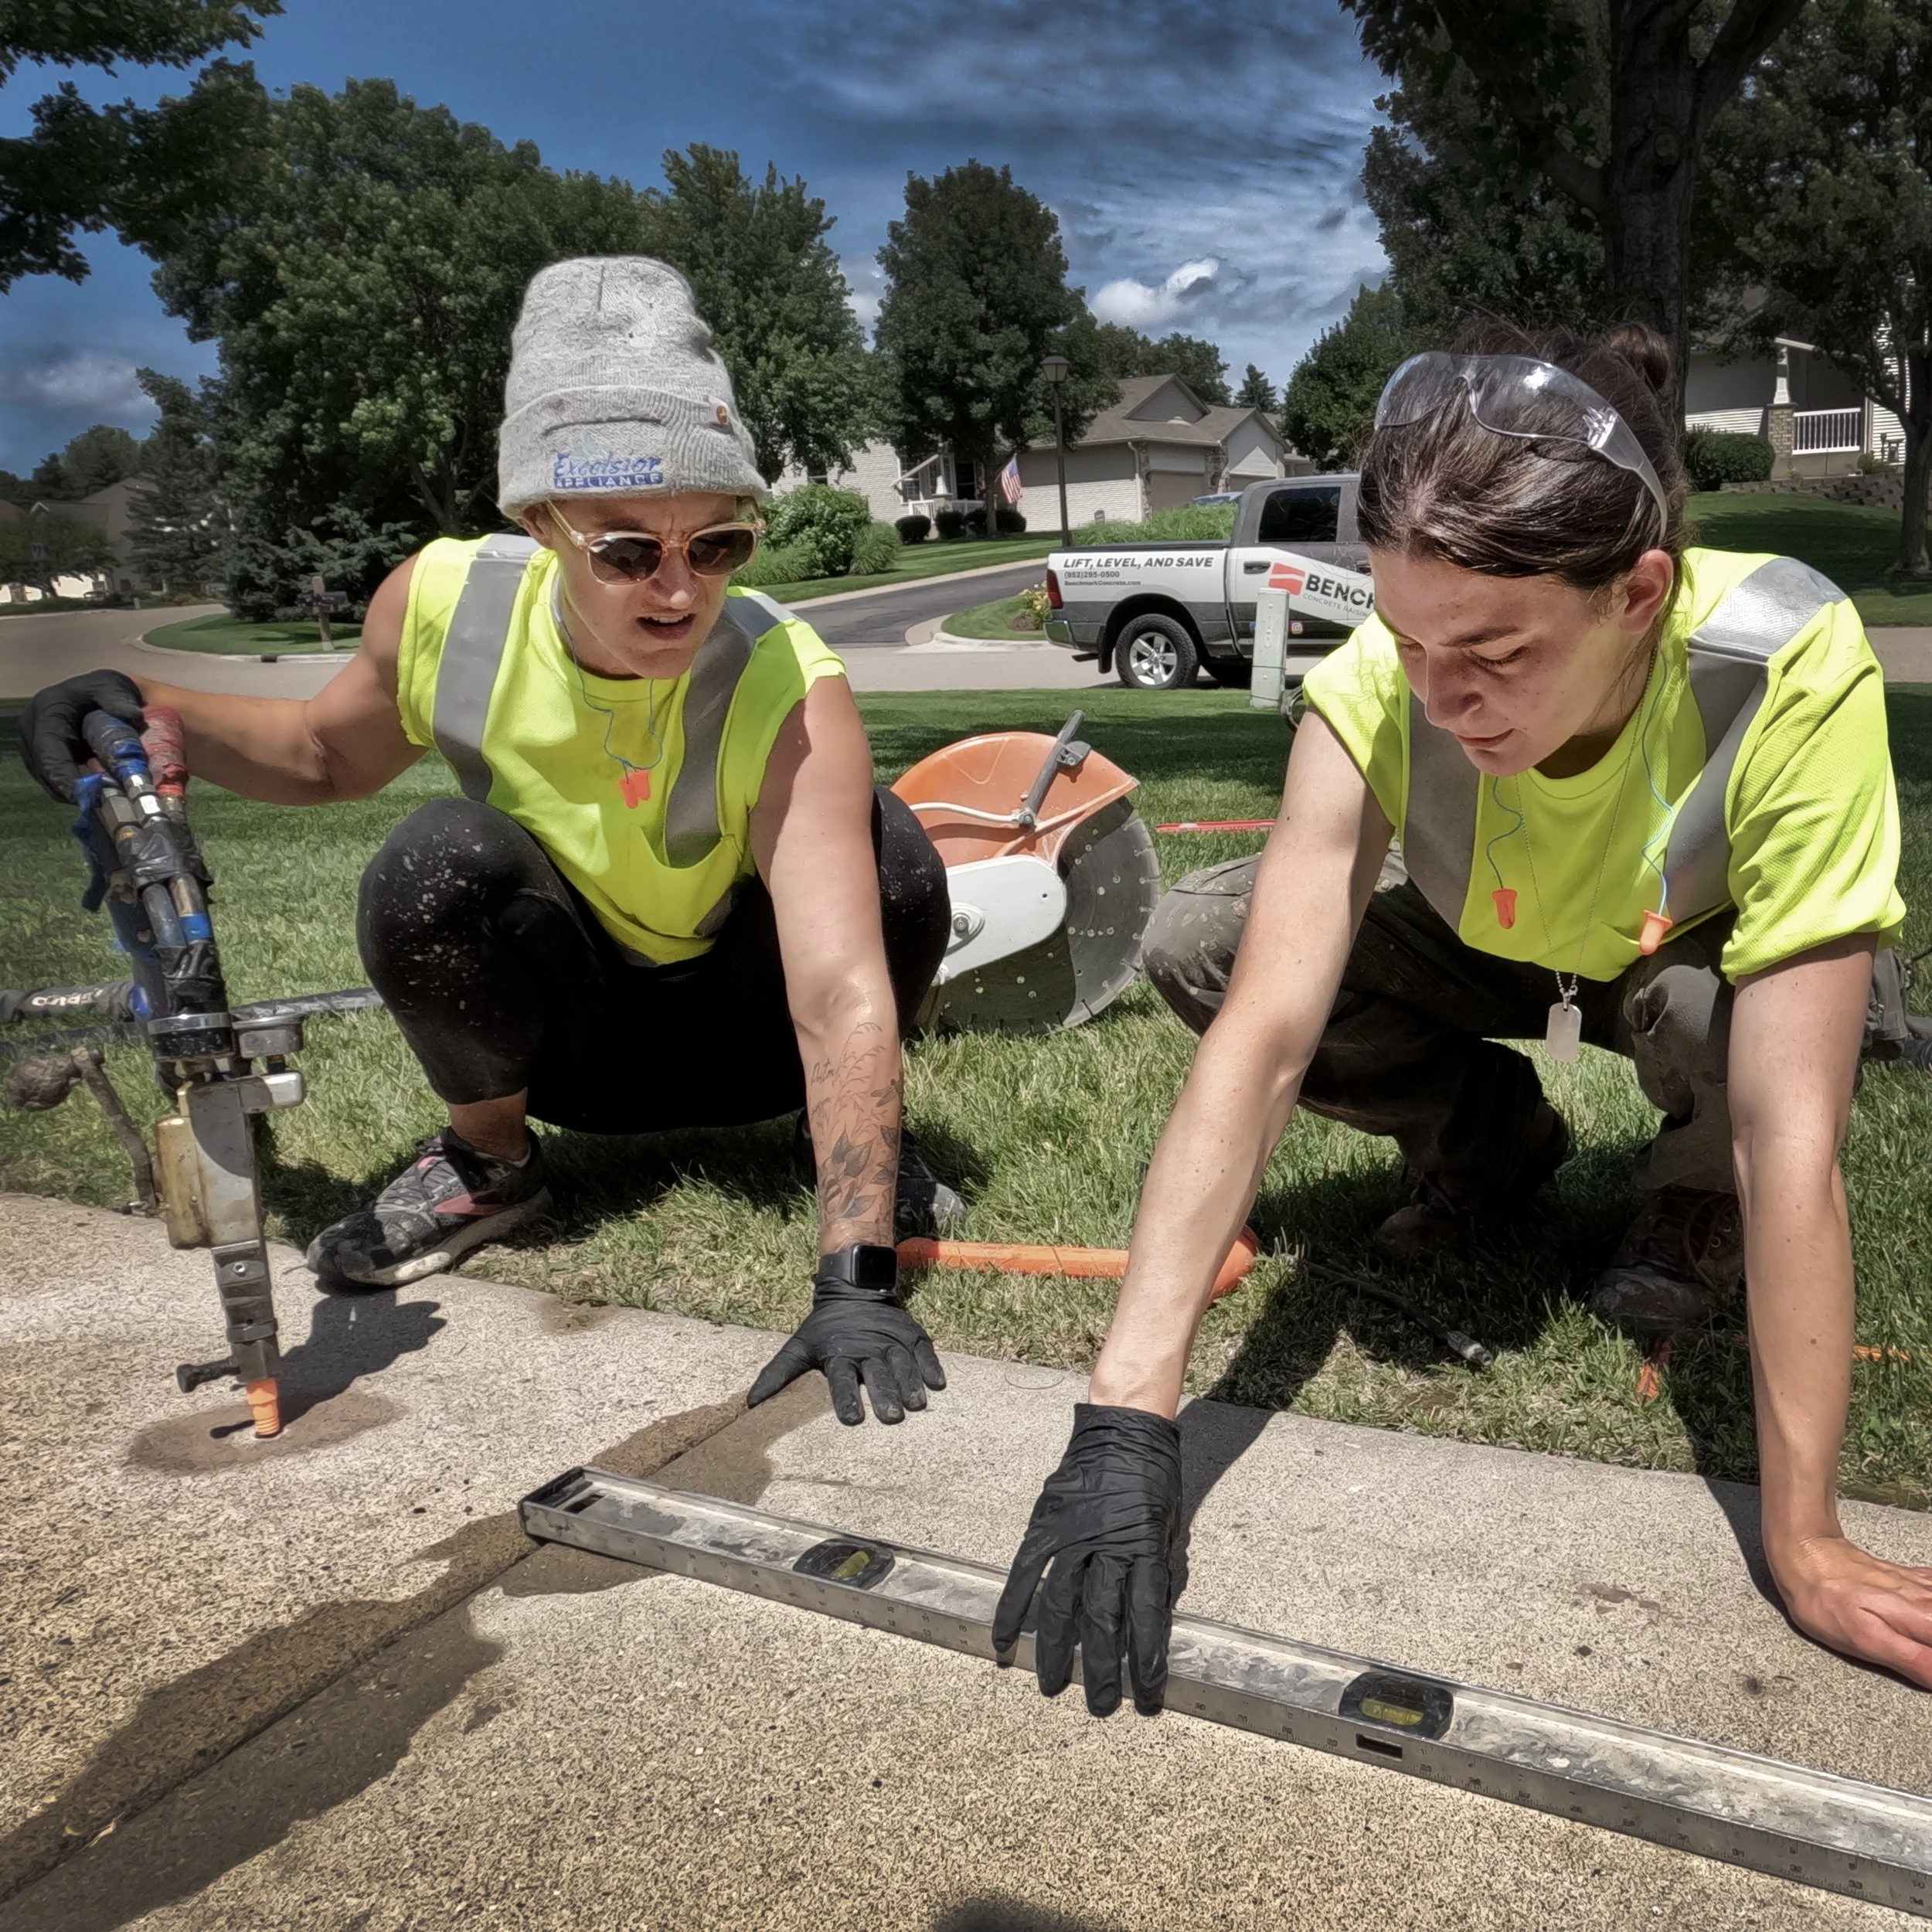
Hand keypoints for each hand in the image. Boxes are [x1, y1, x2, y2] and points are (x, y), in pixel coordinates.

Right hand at [21, 669, 145, 801]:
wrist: (99, 693)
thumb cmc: (104, 689)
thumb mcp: (111, 687)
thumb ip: (118, 699)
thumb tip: (133, 714)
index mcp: (47, 710)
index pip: (48, 747)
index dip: (61, 773)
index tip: (79, 793)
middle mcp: (34, 729)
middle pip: (45, 769)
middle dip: (69, 789)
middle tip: (97, 804)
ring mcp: (36, 745)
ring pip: (48, 779)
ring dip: (72, 792)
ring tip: (100, 802)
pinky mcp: (45, 758)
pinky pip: (55, 780)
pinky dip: (74, 789)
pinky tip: (95, 795)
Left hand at [746, 1274, 945, 1424]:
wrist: (853, 1288)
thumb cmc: (825, 1327)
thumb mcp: (799, 1346)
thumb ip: (777, 1375)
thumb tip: (748, 1404)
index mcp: (839, 1354)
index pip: (842, 1380)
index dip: (847, 1399)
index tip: (852, 1419)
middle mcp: (867, 1349)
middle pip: (876, 1375)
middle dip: (884, 1395)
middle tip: (891, 1416)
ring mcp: (891, 1340)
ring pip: (902, 1365)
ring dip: (909, 1384)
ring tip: (915, 1403)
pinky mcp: (911, 1334)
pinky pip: (924, 1351)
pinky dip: (930, 1366)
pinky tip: (937, 1383)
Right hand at [992, 1403, 1186, 1716]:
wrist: (1124, 1428)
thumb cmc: (1154, 1477)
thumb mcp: (1169, 1525)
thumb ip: (1158, 1570)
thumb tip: (1151, 1616)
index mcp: (1144, 1549)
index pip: (1145, 1619)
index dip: (1146, 1662)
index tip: (1147, 1697)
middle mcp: (1107, 1548)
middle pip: (1101, 1621)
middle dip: (1100, 1669)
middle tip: (1099, 1706)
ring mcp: (1072, 1537)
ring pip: (1060, 1606)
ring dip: (1055, 1650)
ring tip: (1052, 1686)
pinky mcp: (1046, 1525)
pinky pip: (1025, 1572)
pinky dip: (1012, 1607)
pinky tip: (1003, 1639)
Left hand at [1772, 1532, 1931, 1687]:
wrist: (1806, 1556)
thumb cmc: (1828, 1603)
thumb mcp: (1867, 1641)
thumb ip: (1915, 1661)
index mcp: (1925, 1620)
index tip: (1930, 1670)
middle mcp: (1931, 1601)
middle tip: (1926, 1658)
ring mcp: (1923, 1588)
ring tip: (1925, 1643)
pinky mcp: (1913, 1579)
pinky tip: (1928, 1615)